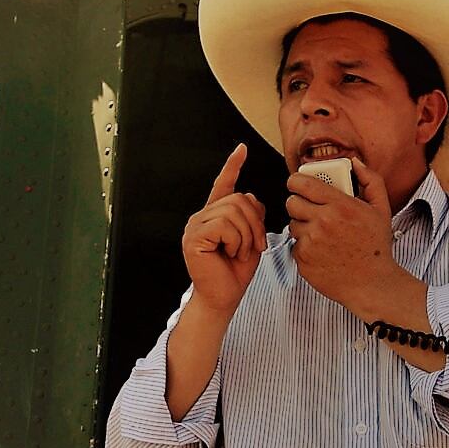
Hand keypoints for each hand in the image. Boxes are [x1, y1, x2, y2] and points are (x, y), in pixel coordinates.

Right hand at [181, 145, 265, 315]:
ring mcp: (195, 226)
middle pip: (238, 199)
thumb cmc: (235, 272)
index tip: (241, 149)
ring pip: (233, 211)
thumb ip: (251, 216)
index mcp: (214, 216)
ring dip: (246, 234)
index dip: (232, 166)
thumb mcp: (251, 238)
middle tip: (254, 246)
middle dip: (254, 223)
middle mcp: (202, 217)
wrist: (223, 297)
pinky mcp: (194, 238)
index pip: (223, 184)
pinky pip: (224, 226)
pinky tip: (229, 253)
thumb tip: (251, 198)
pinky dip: (235, 240)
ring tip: (240, 252)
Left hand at [286, 159, 409, 319]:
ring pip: (292, 224)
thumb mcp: (381, 209)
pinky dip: (304, 247)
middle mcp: (323, 222)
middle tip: (309, 209)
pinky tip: (321, 250)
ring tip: (320, 233)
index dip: (296, 181)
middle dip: (298, 203)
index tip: (298, 184)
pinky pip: (294, 245)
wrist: (372, 284)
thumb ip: (370, 180)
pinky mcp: (303, 260)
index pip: (302, 183)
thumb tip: (354, 162)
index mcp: (340, 206)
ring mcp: (311, 243)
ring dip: (302, 226)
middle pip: (291, 202)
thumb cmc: (376, 245)